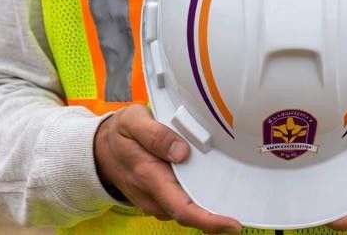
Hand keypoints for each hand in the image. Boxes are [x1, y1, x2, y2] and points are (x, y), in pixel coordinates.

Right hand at [93, 104, 240, 233]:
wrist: (98, 149)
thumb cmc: (119, 133)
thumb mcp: (133, 122)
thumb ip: (155, 134)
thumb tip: (182, 152)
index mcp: (149, 176)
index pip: (183, 208)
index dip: (209, 220)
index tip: (233, 224)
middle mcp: (153, 195)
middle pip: (190, 214)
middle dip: (217, 217)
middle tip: (247, 210)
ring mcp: (155, 199)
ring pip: (186, 210)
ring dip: (209, 209)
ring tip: (236, 199)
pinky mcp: (158, 197)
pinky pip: (180, 203)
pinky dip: (198, 201)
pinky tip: (214, 190)